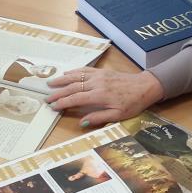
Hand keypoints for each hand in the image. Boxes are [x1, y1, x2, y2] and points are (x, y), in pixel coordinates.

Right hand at [46, 68, 163, 127]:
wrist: (144, 87)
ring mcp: (99, 76)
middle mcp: (96, 83)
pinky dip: (74, 71)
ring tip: (50, 83)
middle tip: (47, 98)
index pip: (76, 99)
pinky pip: (84, 70)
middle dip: (58, 93)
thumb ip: (98, 117)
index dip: (63, 103)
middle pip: (72, 87)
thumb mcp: (118, 115)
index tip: (53, 107)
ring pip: (76, 76)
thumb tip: (81, 122)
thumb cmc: (133, 103)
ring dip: (62, 80)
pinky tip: (67, 73)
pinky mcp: (102, 71)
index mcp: (99, 95)